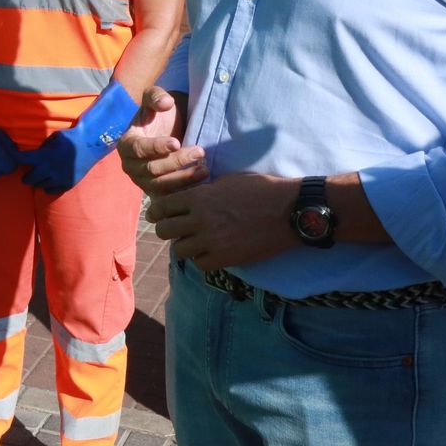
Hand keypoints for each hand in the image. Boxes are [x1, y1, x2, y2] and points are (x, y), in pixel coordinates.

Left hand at [22, 81, 137, 194]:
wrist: (91, 145)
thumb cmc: (70, 138)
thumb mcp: (52, 138)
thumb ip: (41, 147)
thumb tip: (30, 153)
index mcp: (44, 155)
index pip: (21, 159)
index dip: (14, 158)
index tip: (12, 158)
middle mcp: (49, 169)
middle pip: (28, 179)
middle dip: (26, 175)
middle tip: (30, 171)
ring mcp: (58, 178)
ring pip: (39, 186)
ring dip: (38, 180)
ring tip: (42, 174)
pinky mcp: (67, 184)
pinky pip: (50, 191)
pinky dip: (48, 186)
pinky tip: (51, 179)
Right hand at [117, 86, 205, 198]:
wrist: (169, 130)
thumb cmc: (160, 114)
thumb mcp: (156, 99)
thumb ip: (157, 96)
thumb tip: (165, 102)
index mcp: (126, 144)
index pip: (138, 149)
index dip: (157, 147)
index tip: (177, 142)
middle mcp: (130, 166)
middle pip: (152, 169)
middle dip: (177, 162)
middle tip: (200, 152)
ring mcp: (142, 182)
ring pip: (161, 185)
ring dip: (184, 178)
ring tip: (205, 169)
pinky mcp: (156, 192)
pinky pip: (168, 197)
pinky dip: (184, 192)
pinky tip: (201, 183)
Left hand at [146, 173, 298, 269]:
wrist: (288, 211)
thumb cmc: (261, 190)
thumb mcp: (227, 181)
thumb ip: (204, 191)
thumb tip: (188, 198)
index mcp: (198, 196)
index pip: (161, 206)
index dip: (158, 212)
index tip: (159, 215)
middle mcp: (200, 219)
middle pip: (163, 230)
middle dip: (168, 229)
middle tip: (177, 230)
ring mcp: (211, 240)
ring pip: (179, 250)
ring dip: (185, 246)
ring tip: (196, 242)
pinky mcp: (225, 258)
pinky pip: (200, 264)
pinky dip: (203, 259)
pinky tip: (211, 252)